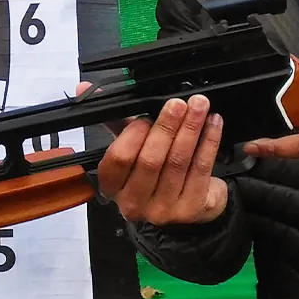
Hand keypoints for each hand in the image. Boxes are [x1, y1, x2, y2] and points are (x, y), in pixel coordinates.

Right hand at [78, 83, 227, 225]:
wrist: (184, 207)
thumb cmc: (152, 172)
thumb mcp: (131, 146)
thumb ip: (115, 119)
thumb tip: (85, 88)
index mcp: (112, 186)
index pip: (118, 160)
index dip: (133, 135)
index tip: (145, 116)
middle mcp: (134, 202)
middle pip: (150, 161)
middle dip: (166, 127)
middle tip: (178, 103)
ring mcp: (163, 209)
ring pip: (177, 162)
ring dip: (190, 129)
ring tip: (199, 106)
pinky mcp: (191, 209)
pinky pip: (200, 169)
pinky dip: (209, 142)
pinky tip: (213, 123)